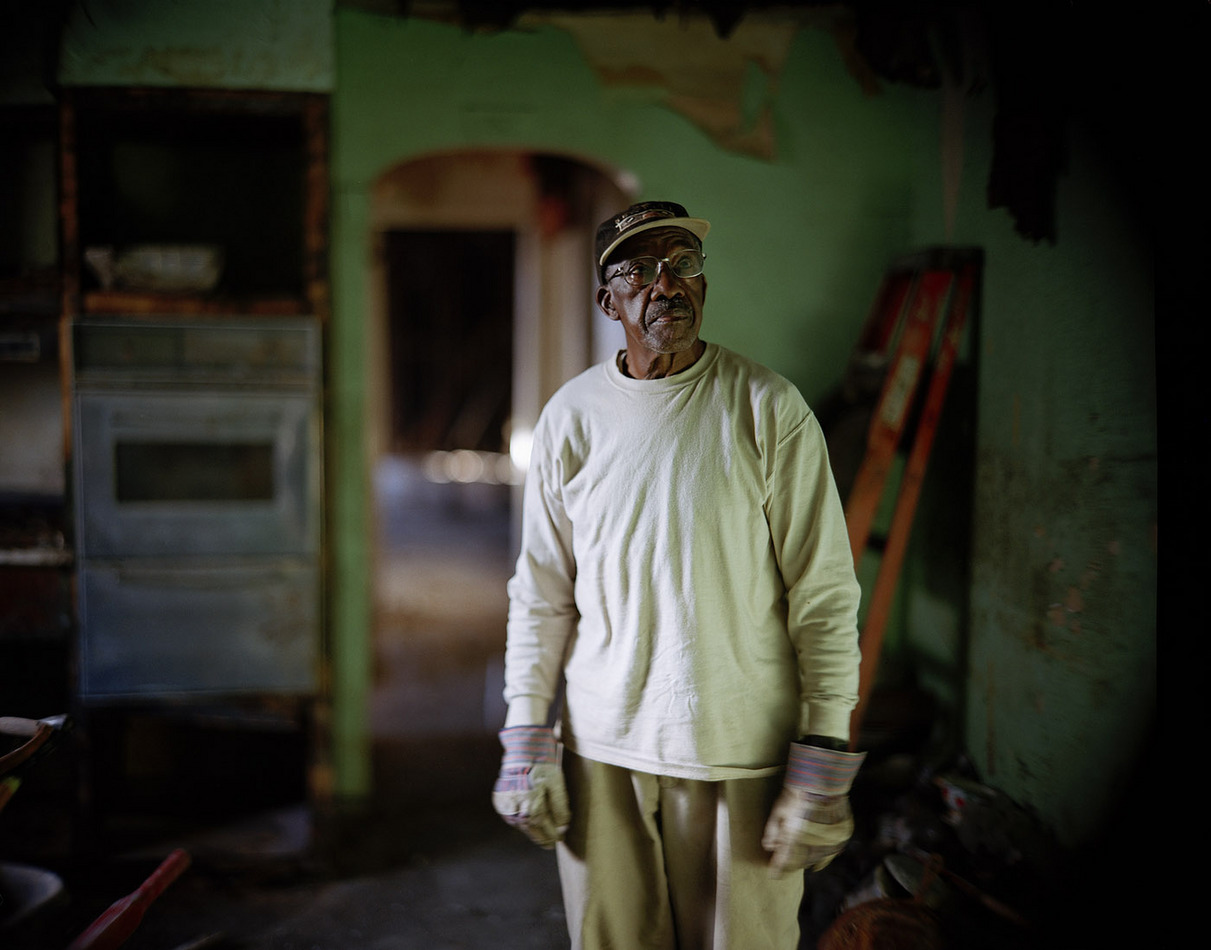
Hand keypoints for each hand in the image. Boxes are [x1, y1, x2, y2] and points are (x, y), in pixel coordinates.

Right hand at [491, 726, 569, 848]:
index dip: (553, 835)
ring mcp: (506, 807)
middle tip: (551, 842)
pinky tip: (528, 820)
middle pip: (532, 830)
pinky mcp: (501, 801)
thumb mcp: (557, 784)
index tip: (560, 838)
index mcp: (531, 808)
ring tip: (542, 833)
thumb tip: (563, 826)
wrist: (522, 748)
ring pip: (521, 825)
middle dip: (543, 837)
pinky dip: (521, 820)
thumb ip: (560, 807)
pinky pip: (512, 816)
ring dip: (532, 829)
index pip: (545, 830)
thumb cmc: (542, 765)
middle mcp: (516, 811)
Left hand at [762, 742, 864, 876]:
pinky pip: (830, 852)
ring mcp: (828, 841)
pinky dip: (822, 854)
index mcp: (794, 836)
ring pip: (816, 858)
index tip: (773, 874)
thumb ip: (772, 830)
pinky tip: (818, 854)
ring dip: (808, 859)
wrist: (822, 783)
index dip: (778, 868)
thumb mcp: (778, 810)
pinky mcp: (839, 838)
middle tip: (786, 865)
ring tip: (801, 857)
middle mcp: (812, 842)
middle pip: (800, 861)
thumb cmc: (797, 795)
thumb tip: (768, 847)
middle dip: (792, 864)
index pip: (784, 859)